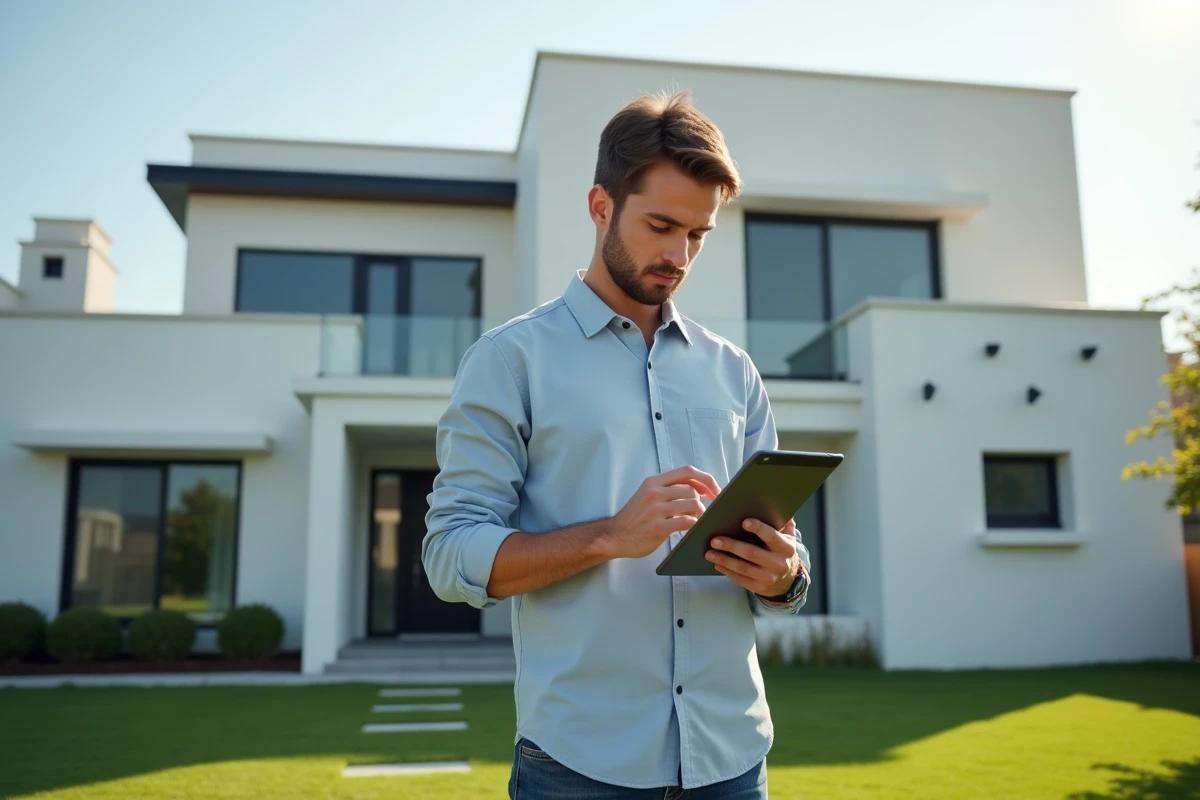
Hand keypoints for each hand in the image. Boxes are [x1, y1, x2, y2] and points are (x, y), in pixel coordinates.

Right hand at [601, 466, 720, 559]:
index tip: (715, 490)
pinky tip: (689, 529)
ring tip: (694, 521)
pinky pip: (687, 521)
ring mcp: (655, 509)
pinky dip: (693, 525)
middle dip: (702, 502)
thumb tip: (700, 488)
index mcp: (653, 482)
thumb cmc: (635, 517)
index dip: (706, 479)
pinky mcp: (658, 527)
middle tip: (702, 512)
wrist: (614, 536)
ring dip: (699, 514)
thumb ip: (669, 489)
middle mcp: (654, 492)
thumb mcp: (648, 495)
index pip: (687, 471)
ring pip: (692, 504)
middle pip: (692, 489)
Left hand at [706, 518, 803, 597]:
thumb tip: (774, 503)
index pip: (772, 536)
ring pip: (743, 568)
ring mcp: (769, 578)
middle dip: (732, 546)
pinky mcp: (759, 588)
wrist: (787, 581)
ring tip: (709, 552)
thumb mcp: (788, 537)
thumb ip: (783, 522)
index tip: (744, 521)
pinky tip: (716, 563)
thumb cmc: (781, 552)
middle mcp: (779, 564)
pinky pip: (740, 579)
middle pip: (752, 553)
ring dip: (724, 560)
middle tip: (714, 540)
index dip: (759, 528)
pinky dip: (727, 571)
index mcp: (786, 548)